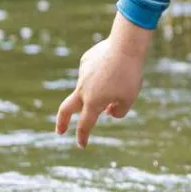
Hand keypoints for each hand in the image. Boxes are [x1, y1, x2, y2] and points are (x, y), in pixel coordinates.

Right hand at [56, 21, 149, 146]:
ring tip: (122, 75)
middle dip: (62, 122)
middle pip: (66, 109)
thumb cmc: (129, 74)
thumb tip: (108, 112)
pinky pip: (95, 71)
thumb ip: (119, 111)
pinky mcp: (86, 61)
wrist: (125, 46)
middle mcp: (83, 89)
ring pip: (90, 86)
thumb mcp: (130, 98)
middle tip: (61, 131)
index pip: (85, 125)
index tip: (82, 145)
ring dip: (103, 87)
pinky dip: (104, 73)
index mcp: (93, 102)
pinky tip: (117, 64)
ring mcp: (82, 74)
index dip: (83, 137)